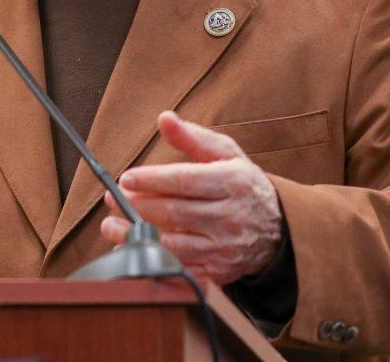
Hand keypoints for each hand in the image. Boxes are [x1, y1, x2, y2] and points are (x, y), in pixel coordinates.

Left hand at [101, 110, 282, 283]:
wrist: (278, 229)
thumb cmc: (243, 185)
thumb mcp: (227, 154)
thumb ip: (193, 137)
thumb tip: (164, 118)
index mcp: (232, 183)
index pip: (186, 181)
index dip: (152, 180)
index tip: (127, 178)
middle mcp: (229, 216)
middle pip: (175, 212)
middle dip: (137, 206)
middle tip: (112, 199)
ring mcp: (223, 247)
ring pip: (174, 243)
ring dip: (138, 235)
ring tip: (112, 225)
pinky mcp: (218, 271)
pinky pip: (180, 267)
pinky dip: (153, 258)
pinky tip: (134, 247)